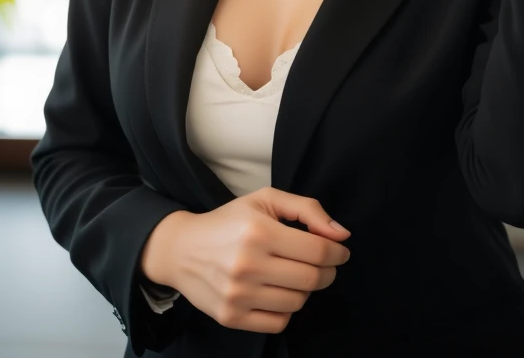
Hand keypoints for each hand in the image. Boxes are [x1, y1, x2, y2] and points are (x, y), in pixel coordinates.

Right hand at [139, 187, 350, 334]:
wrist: (181, 250)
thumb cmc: (229, 221)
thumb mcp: (266, 200)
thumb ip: (307, 210)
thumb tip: (342, 234)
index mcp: (259, 231)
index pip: (317, 251)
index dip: (337, 253)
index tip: (340, 252)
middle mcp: (248, 265)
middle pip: (311, 279)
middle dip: (327, 272)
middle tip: (324, 264)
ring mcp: (238, 295)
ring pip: (297, 302)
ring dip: (306, 290)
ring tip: (297, 275)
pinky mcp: (230, 318)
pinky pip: (278, 323)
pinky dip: (287, 310)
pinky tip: (279, 292)